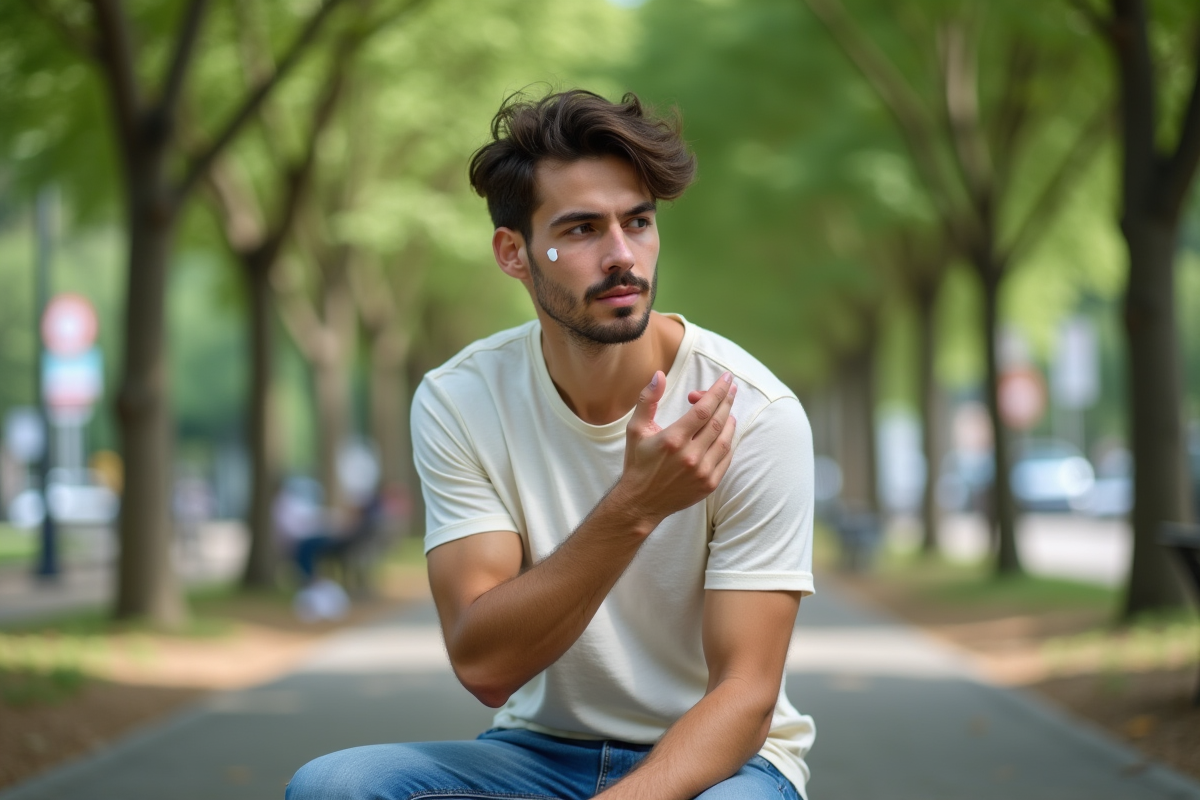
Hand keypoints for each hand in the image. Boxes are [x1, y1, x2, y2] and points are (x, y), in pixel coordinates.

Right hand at [614, 371, 737, 525]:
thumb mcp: (635, 429)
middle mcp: (690, 456)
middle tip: (731, 388)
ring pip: (725, 440)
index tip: (727, 379)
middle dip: (727, 401)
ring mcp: (702, 472)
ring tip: (728, 409)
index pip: (703, 409)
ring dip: (729, 420)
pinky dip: (728, 442)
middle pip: (717, 422)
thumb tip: (659, 375)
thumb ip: (647, 400)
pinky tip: (725, 432)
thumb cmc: (638, 463)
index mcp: (673, 439)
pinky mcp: (709, 484)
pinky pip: (726, 458)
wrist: (641, 502)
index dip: (717, 392)